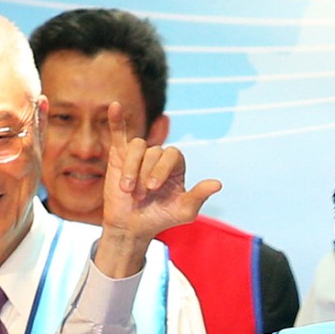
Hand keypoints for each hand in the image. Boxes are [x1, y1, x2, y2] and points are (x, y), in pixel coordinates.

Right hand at [97, 102, 222, 277]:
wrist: (133, 227)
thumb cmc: (161, 218)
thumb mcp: (184, 211)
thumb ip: (199, 196)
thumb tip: (218, 183)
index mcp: (176, 165)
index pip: (173, 154)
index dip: (162, 169)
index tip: (153, 188)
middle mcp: (159, 156)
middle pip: (154, 152)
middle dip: (145, 175)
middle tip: (140, 196)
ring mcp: (139, 154)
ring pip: (137, 147)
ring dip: (131, 168)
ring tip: (127, 189)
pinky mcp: (120, 155)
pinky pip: (119, 132)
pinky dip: (117, 120)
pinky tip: (115, 106)